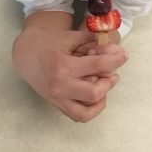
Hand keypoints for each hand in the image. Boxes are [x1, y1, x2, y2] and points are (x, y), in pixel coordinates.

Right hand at [12, 28, 127, 121]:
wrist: (27, 54)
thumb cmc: (51, 43)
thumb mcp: (71, 37)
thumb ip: (93, 42)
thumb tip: (114, 49)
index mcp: (63, 65)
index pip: (98, 65)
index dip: (115, 60)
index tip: (123, 55)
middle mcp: (60, 85)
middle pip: (95, 92)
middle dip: (109, 81)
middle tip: (110, 70)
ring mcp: (58, 98)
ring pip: (87, 110)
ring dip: (102, 97)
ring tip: (104, 83)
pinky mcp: (57, 105)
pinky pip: (80, 115)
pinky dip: (93, 108)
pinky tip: (97, 94)